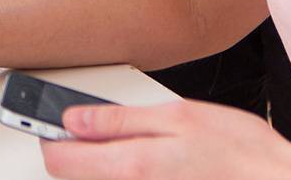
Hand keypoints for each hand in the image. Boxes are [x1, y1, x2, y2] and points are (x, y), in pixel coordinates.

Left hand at [43, 100, 290, 179]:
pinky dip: (128, 175)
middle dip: (73, 154)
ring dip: (101, 166)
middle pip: (73, 178)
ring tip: (124, 149)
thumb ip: (121, 121)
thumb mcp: (179, 117)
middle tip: (85, 133)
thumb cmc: (241, 152)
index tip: (49, 125)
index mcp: (133, 165)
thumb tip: (75, 119)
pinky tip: (146, 166)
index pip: (60, 161)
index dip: (49, 139)